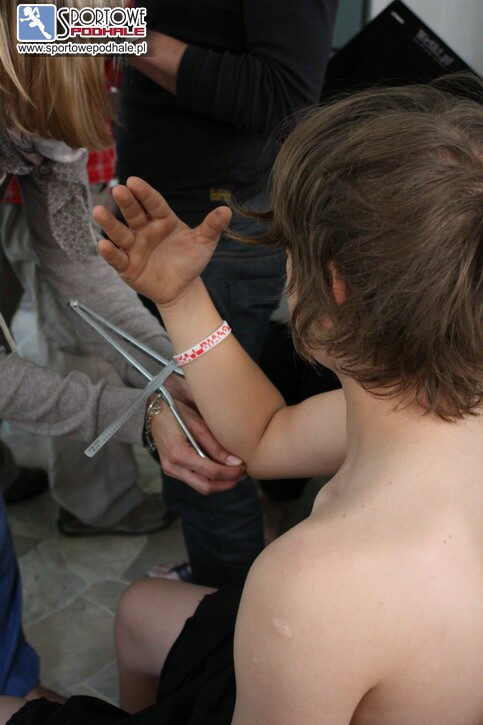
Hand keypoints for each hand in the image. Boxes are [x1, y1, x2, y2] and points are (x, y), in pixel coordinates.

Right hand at [93, 176, 231, 308]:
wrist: (182, 288)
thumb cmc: (190, 260)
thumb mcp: (204, 243)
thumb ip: (212, 226)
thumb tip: (227, 211)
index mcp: (163, 220)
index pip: (153, 203)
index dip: (144, 193)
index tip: (133, 181)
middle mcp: (145, 230)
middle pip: (134, 213)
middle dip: (126, 202)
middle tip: (117, 189)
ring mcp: (134, 247)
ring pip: (120, 233)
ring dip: (109, 223)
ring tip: (98, 211)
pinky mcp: (126, 266)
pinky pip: (117, 258)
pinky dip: (109, 252)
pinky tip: (103, 244)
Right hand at [151, 399, 245, 494]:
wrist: (153, 412)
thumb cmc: (176, 413)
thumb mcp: (198, 424)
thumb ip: (215, 445)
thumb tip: (236, 462)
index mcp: (178, 453)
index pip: (210, 472)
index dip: (230, 473)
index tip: (243, 466)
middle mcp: (172, 466)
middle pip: (206, 487)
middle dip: (227, 483)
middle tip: (242, 473)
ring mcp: (171, 470)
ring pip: (201, 487)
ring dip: (220, 483)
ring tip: (234, 472)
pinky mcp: (172, 470)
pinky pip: (194, 480)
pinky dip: (210, 478)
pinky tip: (220, 469)